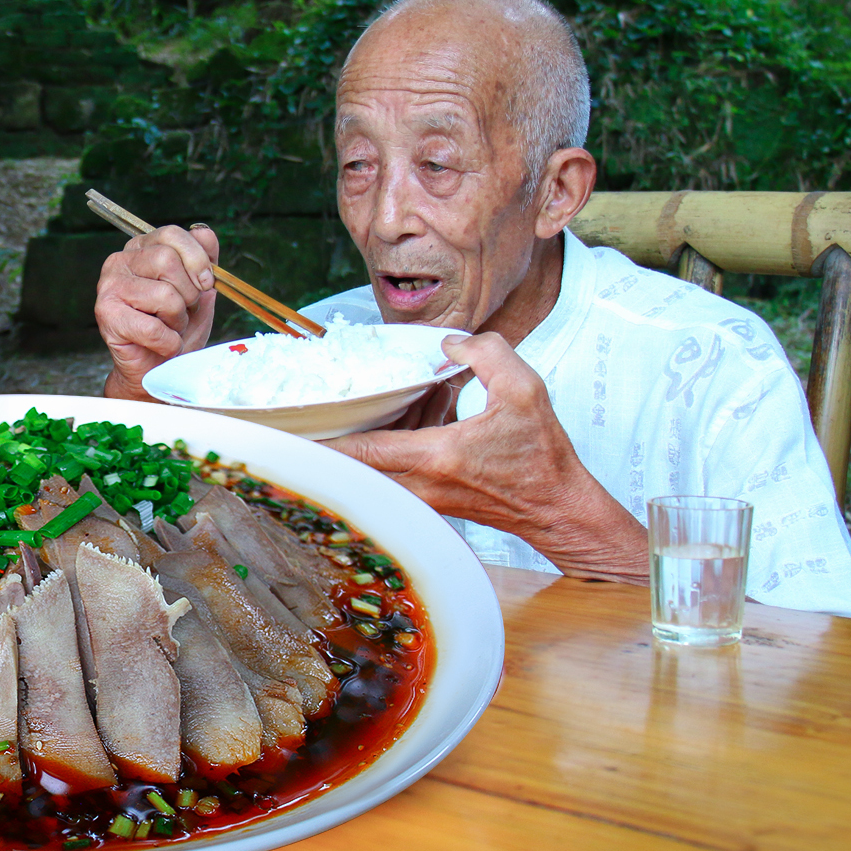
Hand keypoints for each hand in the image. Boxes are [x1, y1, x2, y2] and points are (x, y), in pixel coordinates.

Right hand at [96, 225, 220, 401]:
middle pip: (167, 260)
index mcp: (142, 248)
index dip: (197, 259)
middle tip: (183, 312)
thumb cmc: (175, 328)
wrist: (157, 368)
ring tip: (169, 329)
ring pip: (164, 294)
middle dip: (188, 293)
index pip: (171, 234)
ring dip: (178, 320)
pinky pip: (154, 328)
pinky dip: (168, 343)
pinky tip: (161, 345)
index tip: (205, 284)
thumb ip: (203, 259)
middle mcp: (120, 261)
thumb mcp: (199, 290)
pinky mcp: (106, 315)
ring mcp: (109, 286)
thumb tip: (204, 233)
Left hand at [320, 332, 648, 582]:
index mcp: (436, 457)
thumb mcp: (524, 389)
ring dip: (353, 455)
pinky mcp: (431, 505)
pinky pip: (391, 482)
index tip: (291, 435)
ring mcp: (424, 500)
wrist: (558, 508)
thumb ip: (485, 353)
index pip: (364, 451)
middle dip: (323, 452)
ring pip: (370, 479)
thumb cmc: (543, 455)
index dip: (325, 443)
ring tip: (334, 427)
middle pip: (354, 472)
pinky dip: (382, 459)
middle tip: (293, 430)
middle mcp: (422, 486)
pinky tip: (391, 430)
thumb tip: (448, 342)